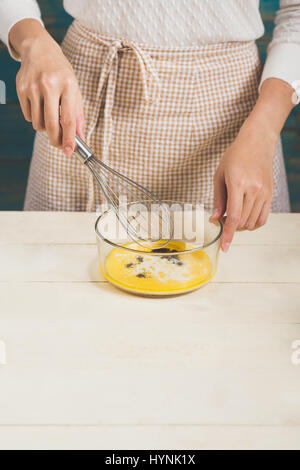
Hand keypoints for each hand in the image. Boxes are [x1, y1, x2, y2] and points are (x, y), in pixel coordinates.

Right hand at [11, 19, 83, 154]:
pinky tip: (40, 107)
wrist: (40, 50)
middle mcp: (49, 85)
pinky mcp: (21, 89)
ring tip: (50, 117)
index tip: (69, 151)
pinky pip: (29, 116)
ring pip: (38, 123)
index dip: (69, 138)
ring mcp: (33, 87)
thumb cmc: (61, 73)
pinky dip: (36, 118)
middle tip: (59, 145)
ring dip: (45, 128)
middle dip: (56, 140)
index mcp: (67, 85)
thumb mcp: (74, 90)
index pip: (68, 119)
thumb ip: (78, 115)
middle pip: (51, 124)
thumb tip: (79, 138)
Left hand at [210, 122, 275, 251]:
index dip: (228, 235)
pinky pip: (262, 218)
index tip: (224, 247)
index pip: (234, 217)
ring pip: (252, 223)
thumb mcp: (219, 175)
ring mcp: (264, 193)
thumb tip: (215, 219)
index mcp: (237, 184)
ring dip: (240, 226)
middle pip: (242, 222)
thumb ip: (218, 199)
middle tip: (222, 219)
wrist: (257, 142)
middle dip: (230, 227)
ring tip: (232, 215)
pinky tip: (244, 217)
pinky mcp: (270, 195)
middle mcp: (253, 190)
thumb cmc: (235, 156)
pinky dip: (252, 223)